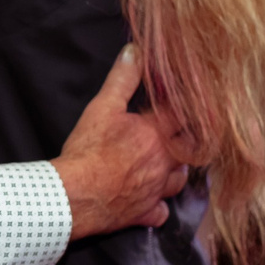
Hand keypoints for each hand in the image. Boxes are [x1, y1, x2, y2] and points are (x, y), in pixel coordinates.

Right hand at [53, 46, 191, 240]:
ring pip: (180, 180)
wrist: (75, 194)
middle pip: (189, 150)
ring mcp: (156, 190)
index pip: (185, 116)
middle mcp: (164, 163)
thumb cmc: (88, 150)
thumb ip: (122, 78)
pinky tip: (152, 200)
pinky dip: (159, 205)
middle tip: (181, 133)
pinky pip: (161, 211)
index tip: (188, 103)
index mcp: (158, 134)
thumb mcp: (102, 107)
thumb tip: (135, 51)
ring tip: (169, 162)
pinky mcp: (144, 213)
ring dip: (177, 170)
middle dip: (187, 140)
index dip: (187, 108)